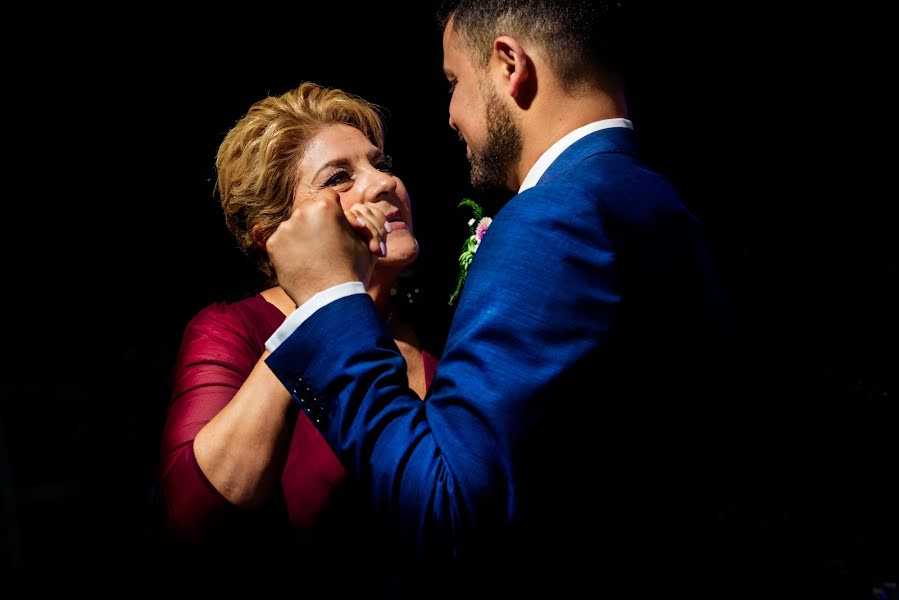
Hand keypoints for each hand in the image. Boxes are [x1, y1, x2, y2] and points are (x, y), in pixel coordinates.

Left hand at [266, 189, 386, 306]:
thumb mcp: (365, 241)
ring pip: (294, 226)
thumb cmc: (353, 270)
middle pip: (309, 210)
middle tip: (325, 245)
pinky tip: (302, 263)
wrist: (331, 299)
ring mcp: (285, 228)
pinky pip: (282, 242)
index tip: (335, 225)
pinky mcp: (273, 244)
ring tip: (313, 257)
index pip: (328, 196)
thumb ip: (355, 223)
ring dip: (302, 237)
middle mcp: (302, 211)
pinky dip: (289, 251)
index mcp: (327, 206)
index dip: (334, 211)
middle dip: (316, 223)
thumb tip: (351, 216)